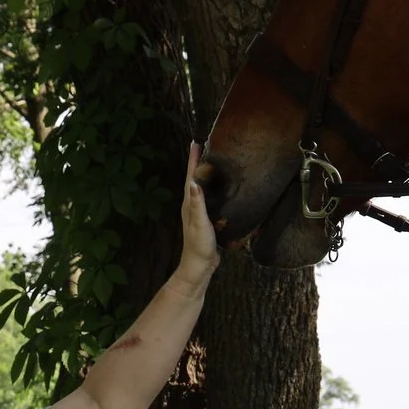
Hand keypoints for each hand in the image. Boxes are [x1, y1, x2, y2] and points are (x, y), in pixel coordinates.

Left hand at [178, 143, 219, 284]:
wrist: (200, 266)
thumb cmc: (199, 245)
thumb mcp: (199, 223)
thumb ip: (197, 203)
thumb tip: (193, 182)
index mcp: (189, 203)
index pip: (190, 176)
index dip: (192, 159)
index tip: (195, 142)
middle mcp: (191, 205)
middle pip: (194, 178)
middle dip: (197, 162)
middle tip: (204, 146)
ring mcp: (198, 213)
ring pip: (201, 188)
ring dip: (204, 174)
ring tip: (212, 161)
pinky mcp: (205, 220)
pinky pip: (208, 198)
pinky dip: (212, 189)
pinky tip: (220, 188)